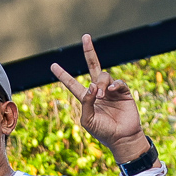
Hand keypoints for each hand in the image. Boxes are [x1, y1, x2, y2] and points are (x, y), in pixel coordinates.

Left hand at [49, 34, 147, 160]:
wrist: (122, 138)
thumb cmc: (103, 132)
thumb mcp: (88, 119)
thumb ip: (86, 102)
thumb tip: (92, 85)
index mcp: (87, 98)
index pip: (72, 84)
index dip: (63, 75)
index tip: (52, 65)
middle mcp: (98, 91)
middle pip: (93, 66)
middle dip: (89, 51)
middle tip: (85, 37)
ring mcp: (111, 90)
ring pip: (103, 75)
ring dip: (101, 83)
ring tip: (101, 95)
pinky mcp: (123, 92)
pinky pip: (118, 82)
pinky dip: (114, 84)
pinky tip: (111, 90)